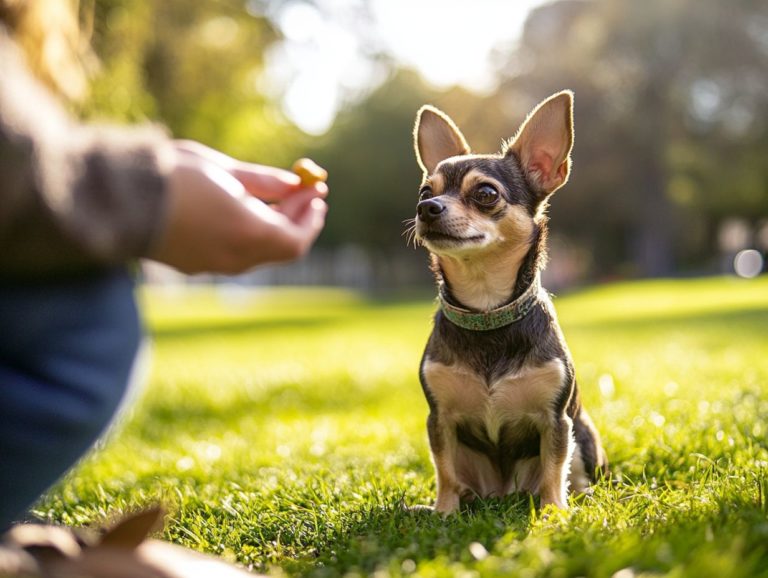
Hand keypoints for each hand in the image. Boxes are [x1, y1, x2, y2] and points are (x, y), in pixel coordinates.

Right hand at [148, 141, 327, 274]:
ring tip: (277, 198)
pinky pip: (237, 255)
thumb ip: (263, 181)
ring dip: (274, 228)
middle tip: (302, 193)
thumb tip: (292, 185)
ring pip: (260, 253)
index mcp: (249, 232)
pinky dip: (251, 236)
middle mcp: (236, 257)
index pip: (297, 239)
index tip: (317, 195)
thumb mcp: (222, 169)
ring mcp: (215, 266)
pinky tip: (246, 212)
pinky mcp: (196, 266)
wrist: (116, 200)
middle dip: (296, 220)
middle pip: (281, 248)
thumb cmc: (172, 175)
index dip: (311, 219)